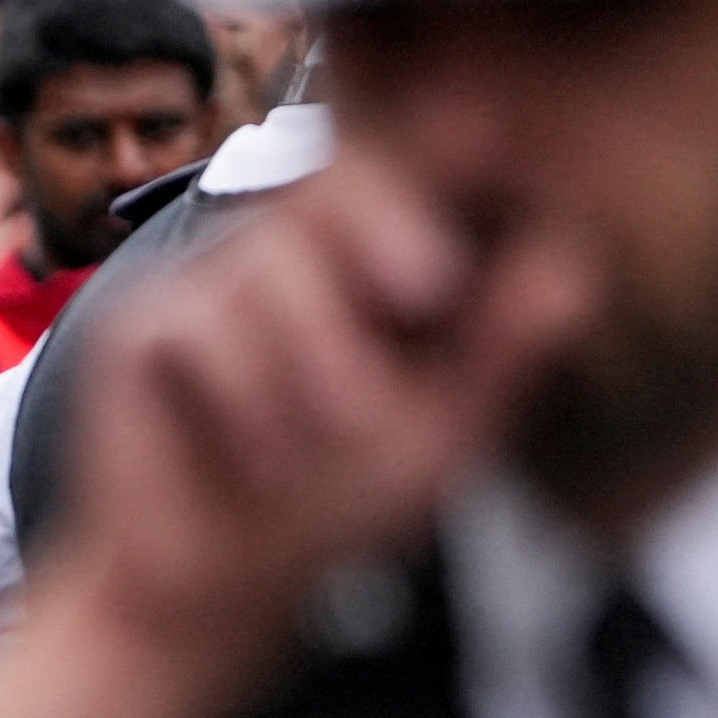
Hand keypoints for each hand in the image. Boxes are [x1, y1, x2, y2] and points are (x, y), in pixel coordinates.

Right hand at [53, 167, 596, 715]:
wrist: (218, 592)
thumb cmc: (326, 509)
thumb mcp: (441, 431)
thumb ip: (501, 352)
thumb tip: (574, 266)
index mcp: (366, 270)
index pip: (408, 175)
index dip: (444, 138)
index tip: (491, 124)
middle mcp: (288, 260)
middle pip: (336, 182)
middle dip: (388, 219)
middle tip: (429, 285)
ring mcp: (208, 287)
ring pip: (271, 263)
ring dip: (316, 358)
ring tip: (326, 432)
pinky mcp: (142, 330)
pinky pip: (202, 325)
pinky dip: (243, 394)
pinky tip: (250, 448)